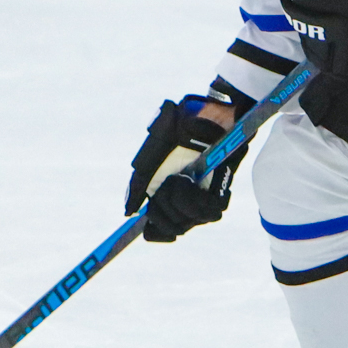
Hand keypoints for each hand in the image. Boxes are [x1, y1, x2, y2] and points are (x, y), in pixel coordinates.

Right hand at [125, 96, 245, 241]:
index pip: (157, 229)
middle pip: (173, 227)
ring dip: (183, 202)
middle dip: (167, 208)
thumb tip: (128, 212)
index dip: (157, 231)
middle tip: (170, 183)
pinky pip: (211, 214)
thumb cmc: (179, 128)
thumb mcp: (151, 153)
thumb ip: (137, 183)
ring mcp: (200, 198)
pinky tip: (196, 185)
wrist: (209, 117)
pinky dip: (199, 202)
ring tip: (183, 179)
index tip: (152, 226)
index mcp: (162, 192)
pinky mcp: (219, 194)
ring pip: (190, 222)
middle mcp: (181, 200)